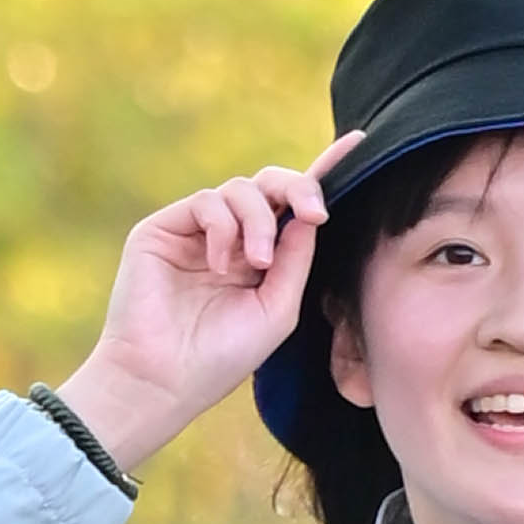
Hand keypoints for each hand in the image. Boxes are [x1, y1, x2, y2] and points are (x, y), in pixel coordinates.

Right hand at [50, 143, 362, 478]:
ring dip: (259, 223)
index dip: (322, 175)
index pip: (294, 208)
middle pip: (270, 185)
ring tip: (254, 264)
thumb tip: (310, 213)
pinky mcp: (164, 227)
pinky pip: (208, 202)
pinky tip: (220, 265)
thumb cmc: (222, 356)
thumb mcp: (277, 308)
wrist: (166, 378)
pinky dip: (223, 228)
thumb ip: (296, 259)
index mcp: (261, 259)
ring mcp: (196, 231)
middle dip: (298, 188)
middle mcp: (231, 238)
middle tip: (314, 213)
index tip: (358, 145)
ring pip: (242, 190)